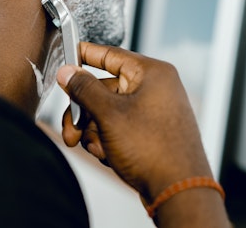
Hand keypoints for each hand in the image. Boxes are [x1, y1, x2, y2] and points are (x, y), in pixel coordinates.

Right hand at [56, 42, 212, 201]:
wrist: (178, 191)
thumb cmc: (155, 150)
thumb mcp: (109, 114)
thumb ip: (84, 89)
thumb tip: (67, 72)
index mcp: (151, 74)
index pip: (110, 54)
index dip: (86, 54)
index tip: (68, 54)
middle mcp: (153, 89)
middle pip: (102, 90)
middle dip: (83, 113)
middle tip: (71, 129)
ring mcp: (151, 111)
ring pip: (106, 112)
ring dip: (93, 130)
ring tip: (95, 147)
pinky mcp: (148, 132)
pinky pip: (117, 127)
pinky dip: (106, 140)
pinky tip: (108, 154)